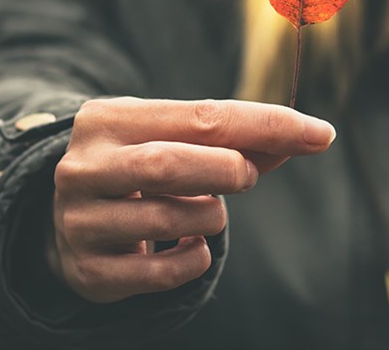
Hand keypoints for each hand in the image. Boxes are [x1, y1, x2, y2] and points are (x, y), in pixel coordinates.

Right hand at [49, 97, 335, 302]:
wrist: (67, 222)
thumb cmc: (140, 170)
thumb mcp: (176, 141)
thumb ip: (239, 139)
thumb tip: (314, 136)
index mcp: (108, 119)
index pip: (202, 116)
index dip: (268, 125)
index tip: (321, 134)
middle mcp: (84, 166)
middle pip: (172, 163)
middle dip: (230, 171)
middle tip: (249, 176)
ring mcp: (79, 220)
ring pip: (172, 220)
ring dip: (211, 217)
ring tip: (205, 210)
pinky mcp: (88, 270)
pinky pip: (164, 272)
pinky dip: (195, 259)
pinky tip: (188, 245)